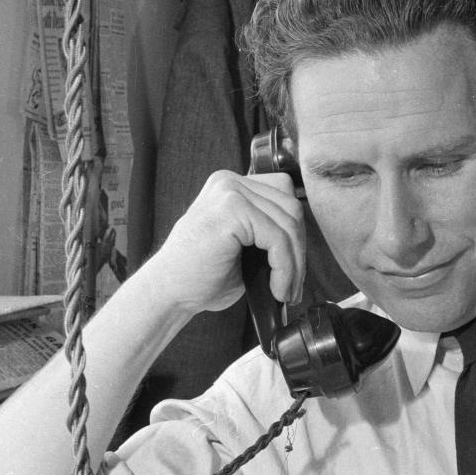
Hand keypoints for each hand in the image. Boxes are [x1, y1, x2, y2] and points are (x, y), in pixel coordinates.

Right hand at [144, 169, 307, 315]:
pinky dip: (284, 268)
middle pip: (292, 208)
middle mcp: (230, 182)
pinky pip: (278, 239)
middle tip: (295, 285)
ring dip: (294, 265)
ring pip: (289, 224)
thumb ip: (270, 233)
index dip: (296, 235)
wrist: (170, 293)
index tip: (294, 270)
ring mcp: (230, 191)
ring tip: (285, 291)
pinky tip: (276, 288)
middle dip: (299, 251)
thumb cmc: (203, 276)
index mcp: (233, 187)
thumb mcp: (245, 248)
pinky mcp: (232, 209)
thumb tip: (306, 243)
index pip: (285, 198)